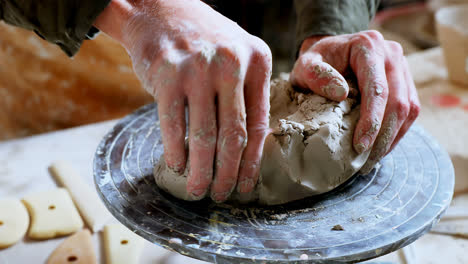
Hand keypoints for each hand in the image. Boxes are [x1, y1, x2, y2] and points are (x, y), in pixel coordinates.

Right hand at [95, 0, 271, 201]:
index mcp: (257, 61)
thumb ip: (247, 93)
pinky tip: (176, 166)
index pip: (258, 124)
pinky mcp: (167, 73)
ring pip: (204, 135)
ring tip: (198, 189)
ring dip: (201, 171)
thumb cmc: (202, 42)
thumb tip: (248, 148)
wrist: (161, 10)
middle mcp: (232, 63)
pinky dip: (175, 151)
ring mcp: (199, 68)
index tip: (245, 184)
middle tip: (221, 194)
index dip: (252, 161)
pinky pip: (173, 124)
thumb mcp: (237, 55)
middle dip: (227, 173)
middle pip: (233, 135)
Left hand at [291, 31, 419, 172]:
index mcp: (368, 46)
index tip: (359, 146)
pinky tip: (381, 148)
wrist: (330, 52)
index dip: (372, 120)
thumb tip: (341, 94)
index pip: (377, 88)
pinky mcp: (405, 81)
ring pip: (409, 109)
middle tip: (366, 162)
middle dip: (384, 136)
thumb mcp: (306, 65)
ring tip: (373, 160)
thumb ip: (316, 75)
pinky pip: (409, 111)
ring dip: (393, 137)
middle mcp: (391, 54)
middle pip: (398, 101)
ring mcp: (402, 67)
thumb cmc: (316, 61)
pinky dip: (397, 132)